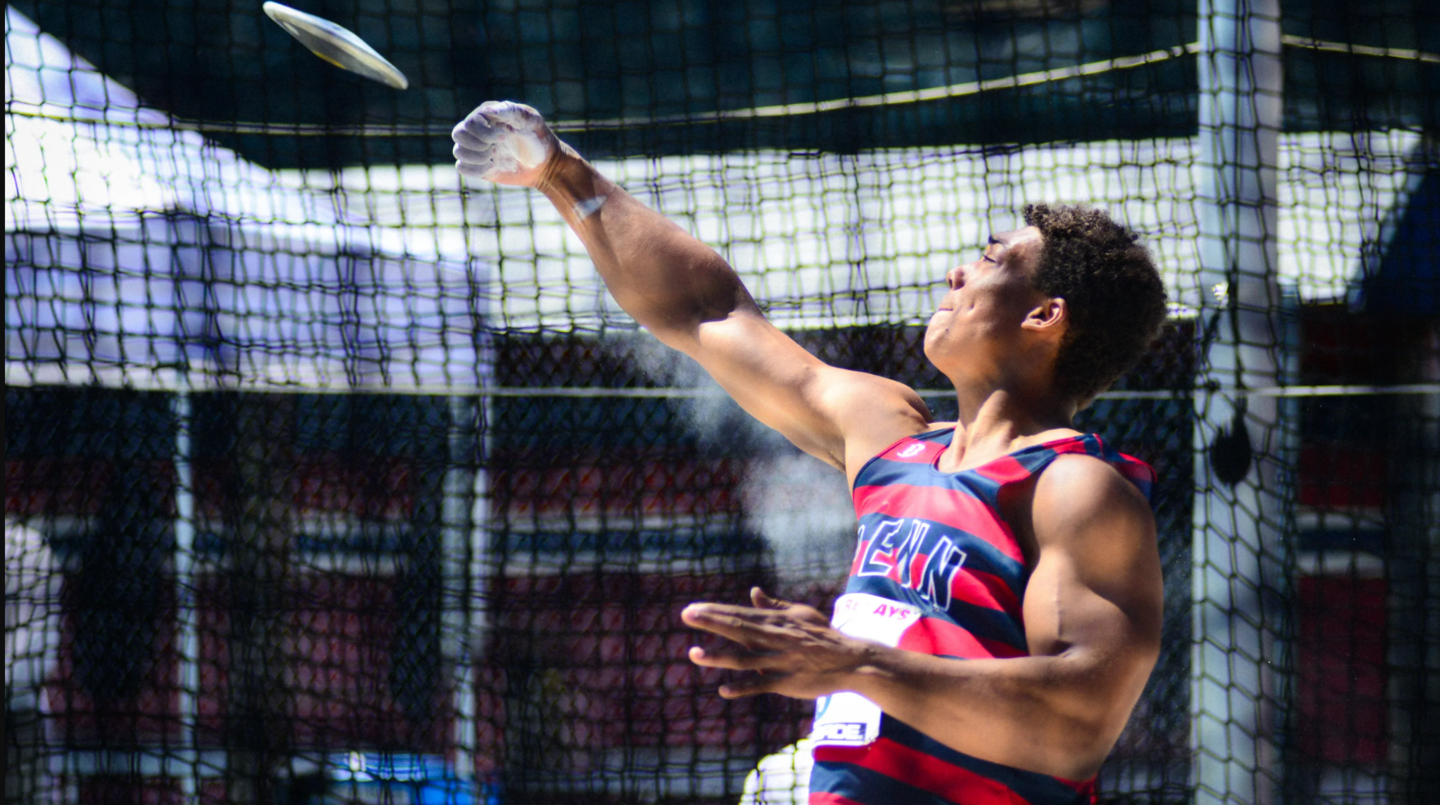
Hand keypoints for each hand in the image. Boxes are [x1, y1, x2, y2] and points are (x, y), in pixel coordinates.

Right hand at [451, 101, 568, 186]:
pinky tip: (492, 166)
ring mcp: (478, 148)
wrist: (546, 165)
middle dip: (477, 144)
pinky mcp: (479, 166)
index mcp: (487, 115)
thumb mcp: (530, 120)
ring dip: (477, 157)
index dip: (483, 133)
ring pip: (458, 152)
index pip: (470, 122)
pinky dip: (475, 169)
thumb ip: (511, 111)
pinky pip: (462, 168)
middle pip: (458, 134)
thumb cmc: (539, 138)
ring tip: (495, 156)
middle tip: (496, 148)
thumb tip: (488, 110)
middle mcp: (479, 130)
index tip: (505, 136)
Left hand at [681, 587, 871, 699]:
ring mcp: (780, 661)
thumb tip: (753, 592)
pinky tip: (723, 690)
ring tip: (693, 653)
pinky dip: (743, 687)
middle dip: (711, 621)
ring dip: (718, 657)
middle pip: (738, 628)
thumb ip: (774, 606)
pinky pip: (762, 685)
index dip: (715, 612)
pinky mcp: (787, 682)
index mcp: (776, 622)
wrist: (851, 660)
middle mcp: (775, 638)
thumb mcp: (800, 614)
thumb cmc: (823, 635)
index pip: (739, 614)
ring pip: (745, 658)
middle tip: (686, 615)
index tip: (692, 609)